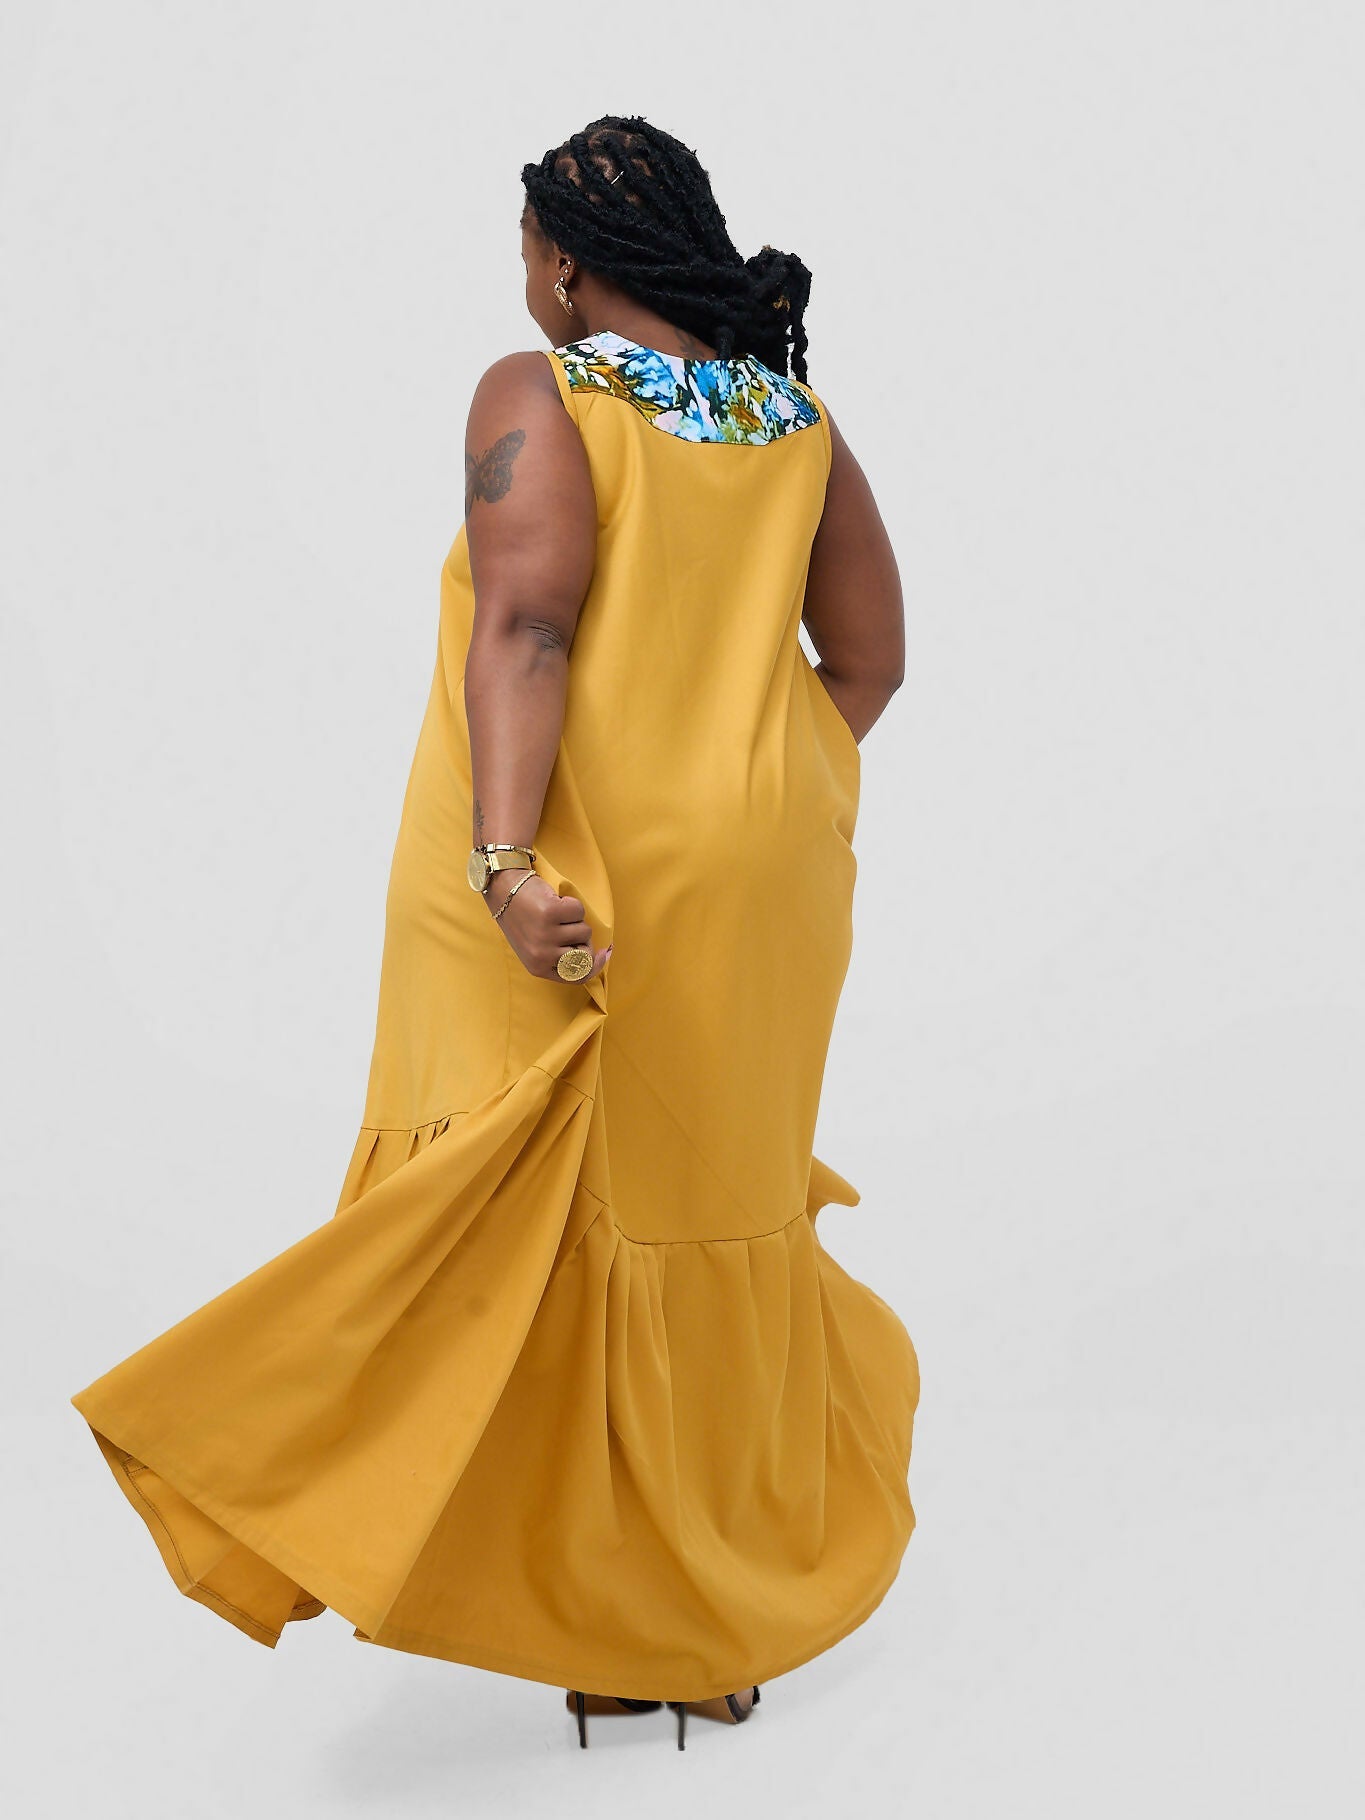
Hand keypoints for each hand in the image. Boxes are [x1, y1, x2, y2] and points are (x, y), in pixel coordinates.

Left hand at [485, 869, 612, 981]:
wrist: (504, 890)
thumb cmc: (523, 918)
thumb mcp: (535, 948)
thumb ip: (559, 957)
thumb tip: (595, 957)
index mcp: (537, 967)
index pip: (576, 977)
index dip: (595, 967)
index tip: (604, 953)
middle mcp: (542, 955)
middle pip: (585, 954)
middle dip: (583, 939)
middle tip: (567, 927)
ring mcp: (546, 934)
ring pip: (584, 931)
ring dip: (574, 919)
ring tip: (554, 913)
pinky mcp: (551, 913)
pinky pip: (579, 911)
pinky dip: (571, 903)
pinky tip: (553, 901)